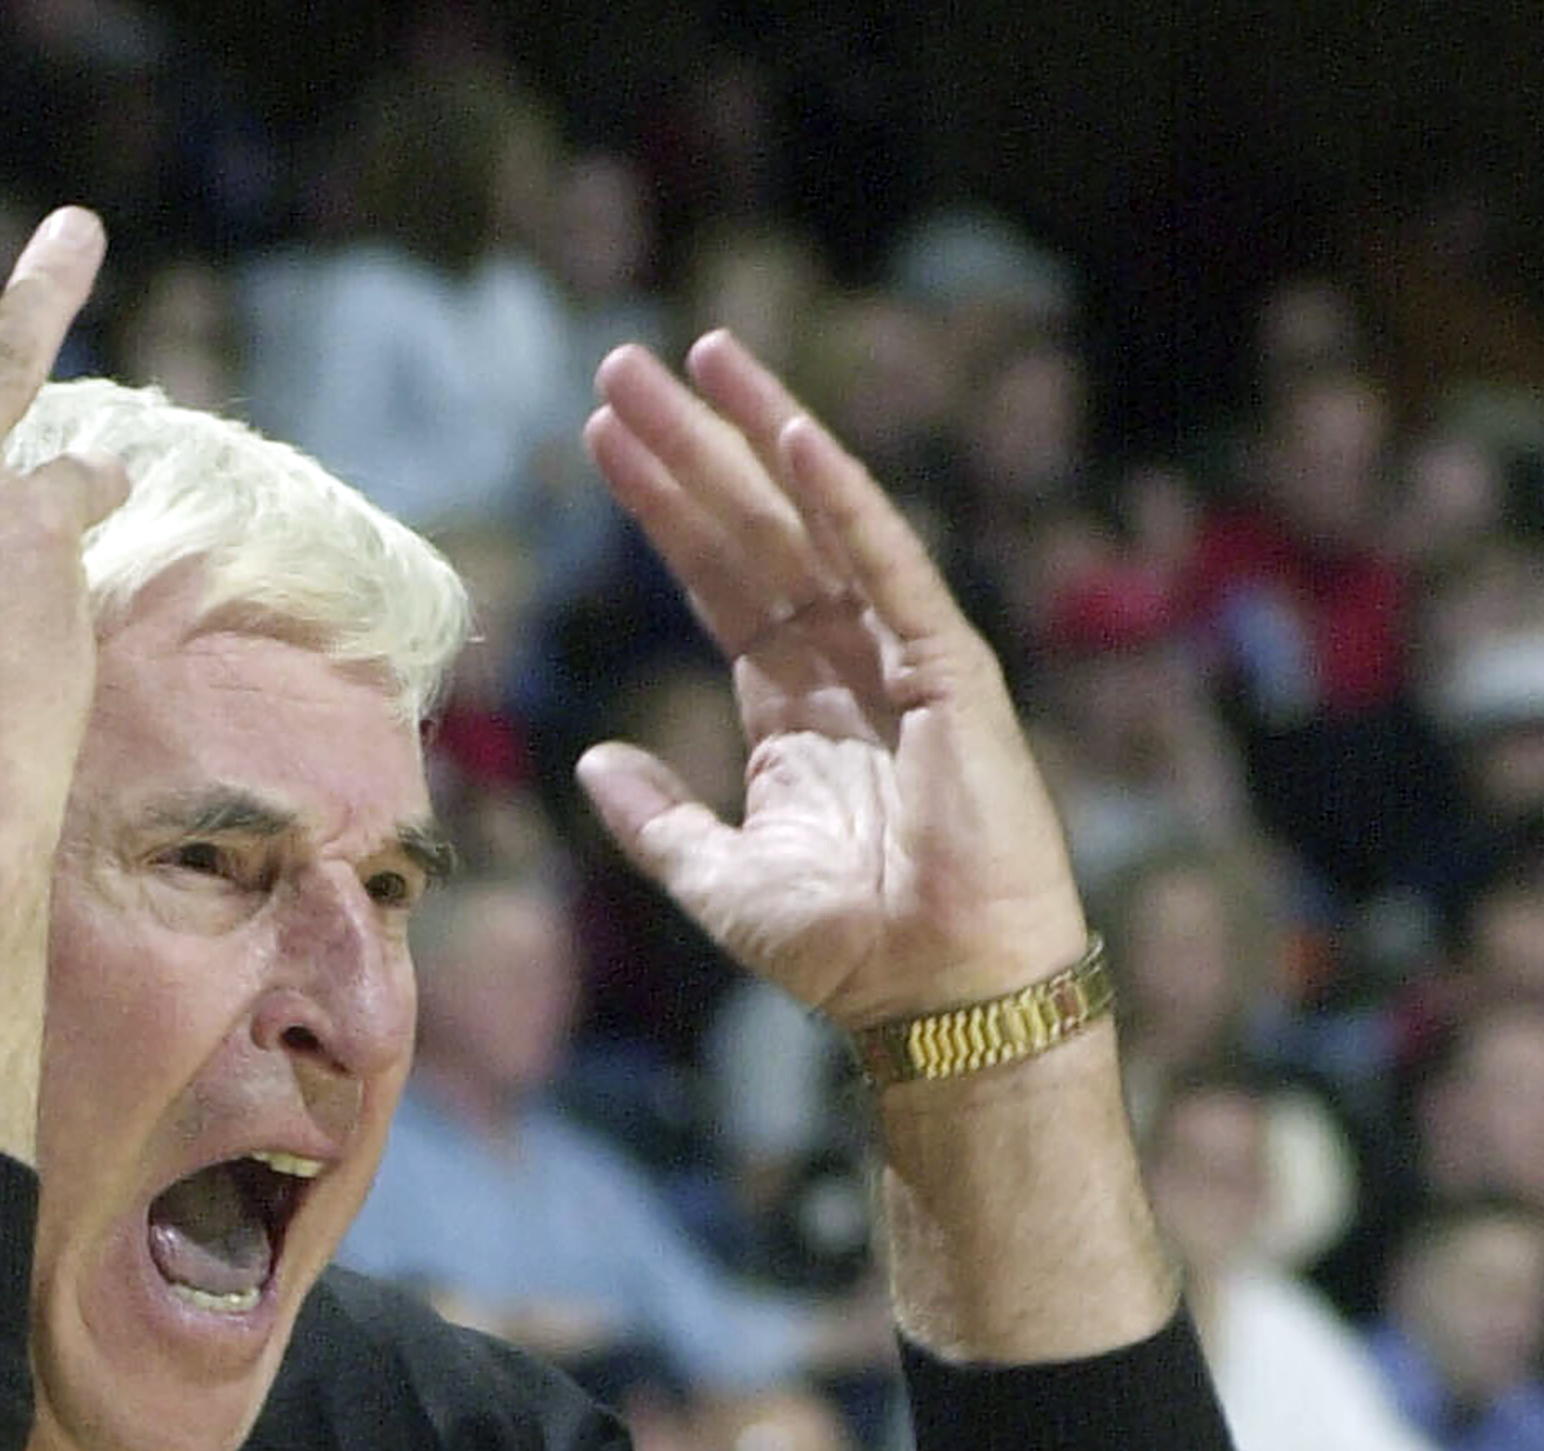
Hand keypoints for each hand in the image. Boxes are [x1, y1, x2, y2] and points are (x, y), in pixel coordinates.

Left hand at [578, 333, 1086, 1029]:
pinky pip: (891, 568)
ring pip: (813, 524)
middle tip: (622, 365)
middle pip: (751, 531)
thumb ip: (655, 818)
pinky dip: (845, 501)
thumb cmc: (846, 952)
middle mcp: (845, 665)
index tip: (600, 439)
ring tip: (696, 358)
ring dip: (754, 438)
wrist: (938, 998)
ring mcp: (900, 658)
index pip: (715, 581)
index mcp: (793, 707)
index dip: (661, 509)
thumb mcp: (715, 880)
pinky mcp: (950, 671)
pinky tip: (793, 435)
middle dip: (688, 449)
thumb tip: (592, 760)